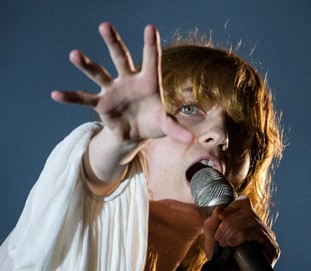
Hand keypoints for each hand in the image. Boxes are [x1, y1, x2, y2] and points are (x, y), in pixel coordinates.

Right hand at [51, 22, 191, 143]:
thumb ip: (177, 130)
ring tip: (74, 54)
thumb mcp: (166, 126)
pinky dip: (71, 97)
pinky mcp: (101, 104)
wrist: (136, 132)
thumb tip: (191, 141)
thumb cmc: (153, 123)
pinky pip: (84, 99)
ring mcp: (113, 90)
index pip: (151, 60)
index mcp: (149, 82)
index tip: (150, 27)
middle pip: (121, 58)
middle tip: (104, 26)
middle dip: (113, 43)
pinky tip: (56, 94)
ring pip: (99, 73)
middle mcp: (129, 80)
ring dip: (87, 65)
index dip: (151, 46)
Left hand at [203, 195, 279, 266]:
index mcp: (247, 222)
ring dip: (233, 229)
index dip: (231, 207)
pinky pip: (259, 233)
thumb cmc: (221, 261)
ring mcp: (267, 238)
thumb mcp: (211, 239)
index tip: (220, 218)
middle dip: (229, 222)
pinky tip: (232, 243)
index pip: (244, 202)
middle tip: (219, 237)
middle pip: (247, 211)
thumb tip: (220, 210)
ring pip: (252, 221)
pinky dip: (242, 235)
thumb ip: (211, 223)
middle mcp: (259, 227)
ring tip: (224, 242)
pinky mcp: (272, 249)